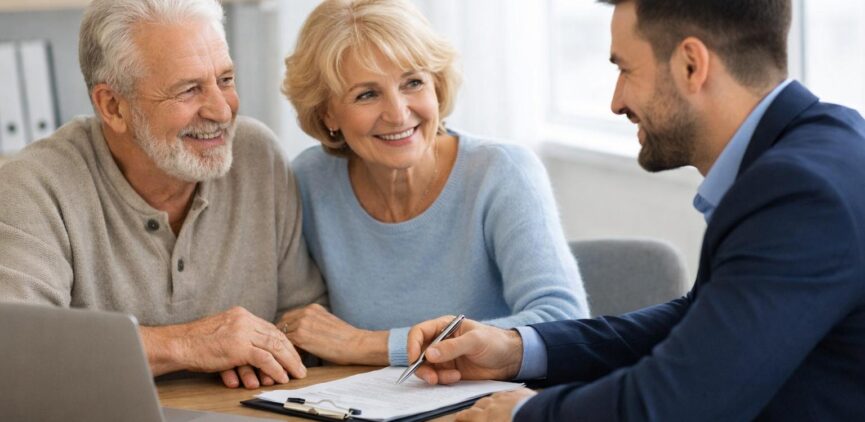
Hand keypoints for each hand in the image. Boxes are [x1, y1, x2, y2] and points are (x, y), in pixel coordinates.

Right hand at [141, 306, 305, 388]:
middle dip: (291, 352)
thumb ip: (239, 335)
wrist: (178, 344)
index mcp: (241, 314)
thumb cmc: (196, 342)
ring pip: (275, 346)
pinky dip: (275, 369)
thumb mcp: (222, 332)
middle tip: (300, 365)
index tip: (292, 354)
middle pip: (276, 335)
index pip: (270, 328)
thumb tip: (256, 352)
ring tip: (296, 373)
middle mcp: (244, 319)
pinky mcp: (238, 346)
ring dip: (288, 362)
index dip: (284, 342)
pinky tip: (281, 377)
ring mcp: (242, 332)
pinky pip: (264, 358)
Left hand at [277, 304, 388, 364]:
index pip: (290, 317)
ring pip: (283, 335)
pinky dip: (288, 353)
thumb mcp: (328, 323)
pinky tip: (294, 361)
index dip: (287, 330)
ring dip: (284, 346)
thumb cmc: (346, 339)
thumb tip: (302, 335)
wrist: (357, 344)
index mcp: (313, 308)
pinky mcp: (301, 336)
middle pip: (283, 324)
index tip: (288, 342)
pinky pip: (286, 344)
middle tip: (285, 351)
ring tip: (289, 358)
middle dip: (282, 337)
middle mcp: (305, 312)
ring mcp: (302, 322)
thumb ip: (314, 324)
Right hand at [407, 316, 523, 384]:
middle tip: (431, 378)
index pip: (419, 332)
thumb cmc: (494, 342)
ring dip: (433, 375)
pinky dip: (443, 380)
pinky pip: (437, 377)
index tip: (414, 359)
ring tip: (452, 377)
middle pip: (418, 353)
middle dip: (421, 367)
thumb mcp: (475, 341)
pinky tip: (457, 377)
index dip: (412, 345)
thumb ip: (452, 347)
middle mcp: (440, 341)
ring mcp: (444, 357)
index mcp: (444, 326)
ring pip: (426, 368)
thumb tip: (429, 354)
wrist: (509, 359)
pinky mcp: (449, 371)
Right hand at [455, 388, 536, 421]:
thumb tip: (471, 419)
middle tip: (474, 412)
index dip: (461, 416)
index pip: (467, 415)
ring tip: (492, 406)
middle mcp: (494, 405)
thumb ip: (481, 420)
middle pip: (480, 404)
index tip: (458, 417)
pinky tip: (510, 399)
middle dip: (476, 408)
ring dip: (491, 402)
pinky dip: (507, 397)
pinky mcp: (522, 394)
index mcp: (485, 418)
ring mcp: (508, 398)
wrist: (538, 417)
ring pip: (494, 397)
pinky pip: (511, 394)